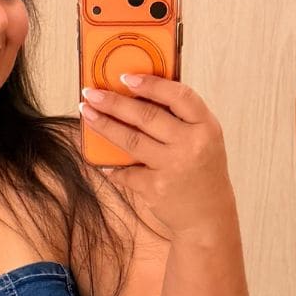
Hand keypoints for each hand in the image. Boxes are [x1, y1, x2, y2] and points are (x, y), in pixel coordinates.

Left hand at [79, 75, 233, 238]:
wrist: (208, 218)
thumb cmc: (203, 172)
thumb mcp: (204, 140)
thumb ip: (180, 118)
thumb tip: (137, 94)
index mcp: (206, 127)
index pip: (179, 95)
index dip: (151, 84)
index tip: (126, 77)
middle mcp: (191, 145)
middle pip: (146, 116)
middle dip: (114, 102)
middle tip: (92, 93)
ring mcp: (173, 167)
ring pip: (130, 139)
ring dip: (104, 125)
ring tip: (87, 113)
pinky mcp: (156, 188)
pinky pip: (126, 170)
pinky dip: (112, 165)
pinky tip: (102, 159)